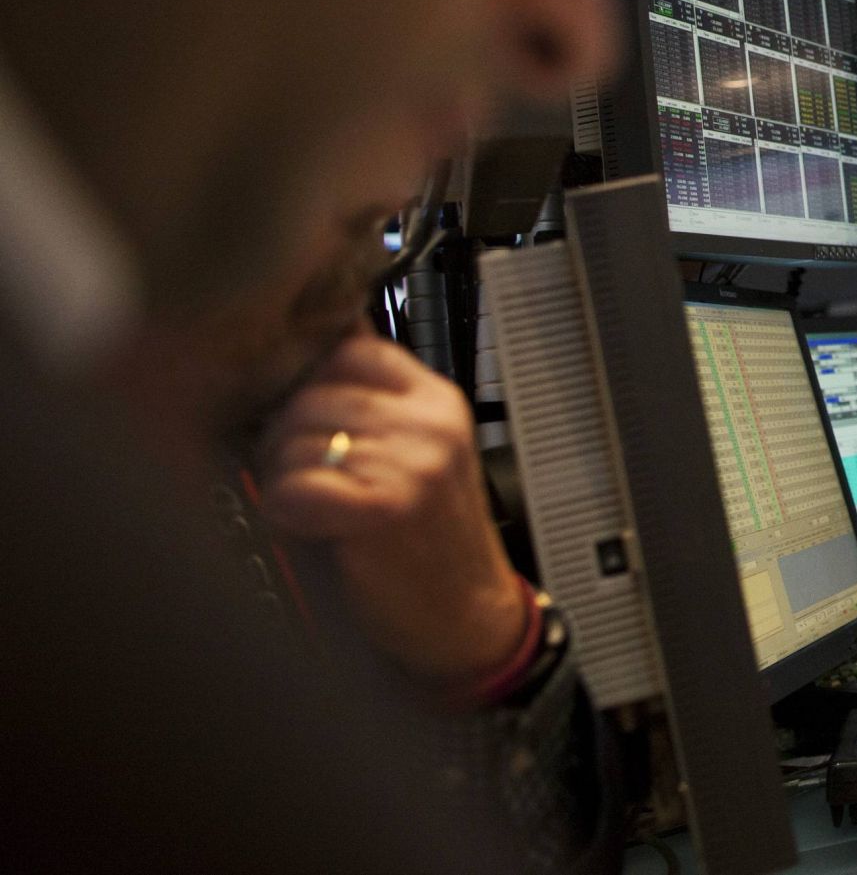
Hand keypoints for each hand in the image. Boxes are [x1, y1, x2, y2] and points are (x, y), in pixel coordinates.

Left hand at [253, 334, 530, 684]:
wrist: (465, 618)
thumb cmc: (426, 543)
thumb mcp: (414, 456)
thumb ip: (370, 406)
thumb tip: (304, 353)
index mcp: (436, 400)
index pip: (348, 348)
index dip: (309, 385)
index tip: (306, 423)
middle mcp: (429, 423)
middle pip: (310, 393)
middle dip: (285, 438)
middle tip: (306, 481)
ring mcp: (412, 462)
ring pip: (292, 441)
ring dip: (282, 480)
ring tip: (316, 511)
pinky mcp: (385, 507)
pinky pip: (291, 489)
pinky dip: (284, 514)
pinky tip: (313, 530)